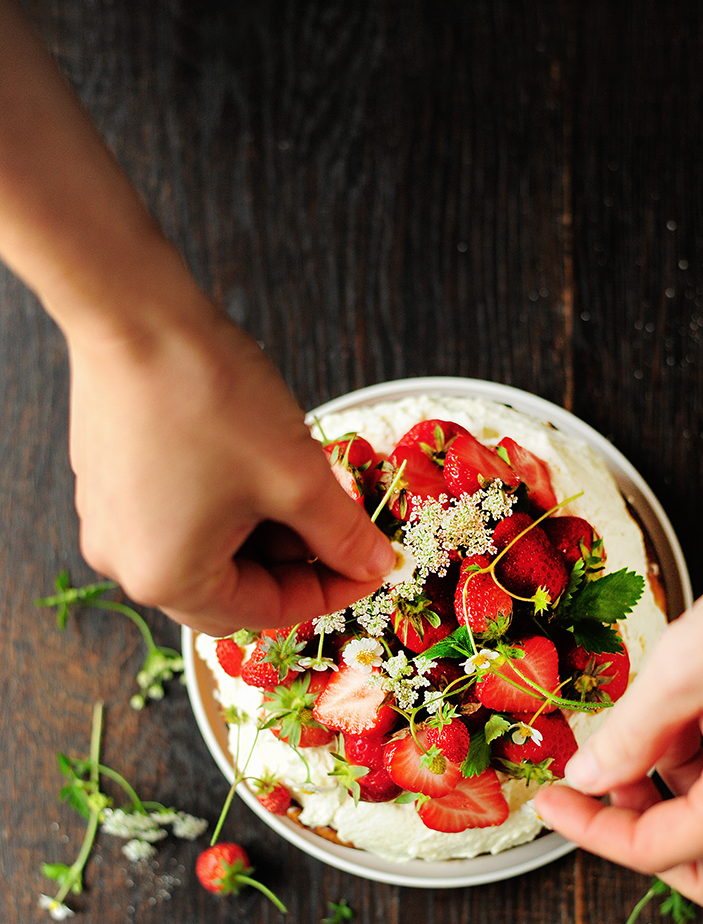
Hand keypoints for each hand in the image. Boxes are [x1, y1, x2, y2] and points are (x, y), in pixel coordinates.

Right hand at [68, 296, 394, 634]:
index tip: (373, 562)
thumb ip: (342, 535)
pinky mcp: (106, 486)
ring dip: (262, 536)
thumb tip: (375, 565)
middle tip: (337, 527)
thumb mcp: (297, 477)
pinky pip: (177, 521)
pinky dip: (225, 510)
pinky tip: (255, 468)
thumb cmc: (209, 397)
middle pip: (233, 593)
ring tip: (298, 486)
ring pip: (207, 556)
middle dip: (293, 566)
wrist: (133, 312)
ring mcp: (109, 525)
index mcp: (169, 580)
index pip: (270, 612)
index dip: (334, 589)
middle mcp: (126, 566)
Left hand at [535, 500, 702, 907]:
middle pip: (701, 871)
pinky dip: (699, 765)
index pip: (656, 852)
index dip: (590, 830)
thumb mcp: (682, 670)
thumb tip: (586, 777)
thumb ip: (627, 736)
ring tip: (649, 721)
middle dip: (640, 835)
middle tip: (601, 784)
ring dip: (668, 792)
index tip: (551, 800)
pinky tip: (682, 709)